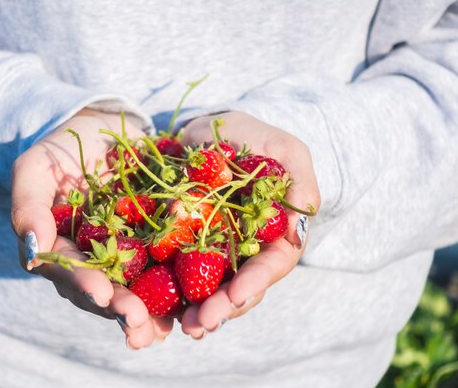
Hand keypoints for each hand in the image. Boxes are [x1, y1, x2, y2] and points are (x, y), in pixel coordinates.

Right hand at [10, 109, 172, 348]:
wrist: (102, 130)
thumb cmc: (60, 151)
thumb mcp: (35, 170)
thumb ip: (27, 208)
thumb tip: (34, 254)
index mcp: (61, 250)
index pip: (69, 272)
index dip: (84, 284)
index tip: (101, 293)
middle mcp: (92, 261)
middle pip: (104, 292)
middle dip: (121, 309)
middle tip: (138, 321)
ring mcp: (125, 255)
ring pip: (135, 291)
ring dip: (149, 313)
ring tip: (162, 328)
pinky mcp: (156, 244)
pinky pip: (167, 269)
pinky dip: (177, 288)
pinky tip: (189, 305)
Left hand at [178, 111, 320, 337]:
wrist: (209, 131)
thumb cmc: (253, 139)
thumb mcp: (284, 150)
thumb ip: (299, 179)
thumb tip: (304, 219)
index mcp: (274, 234)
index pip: (271, 264)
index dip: (256, 281)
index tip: (237, 294)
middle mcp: (245, 251)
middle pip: (239, 288)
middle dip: (222, 308)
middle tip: (200, 324)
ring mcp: (213, 251)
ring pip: (208, 289)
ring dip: (196, 310)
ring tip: (182, 326)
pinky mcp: (182, 245)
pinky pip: (175, 273)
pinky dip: (166, 292)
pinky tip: (152, 309)